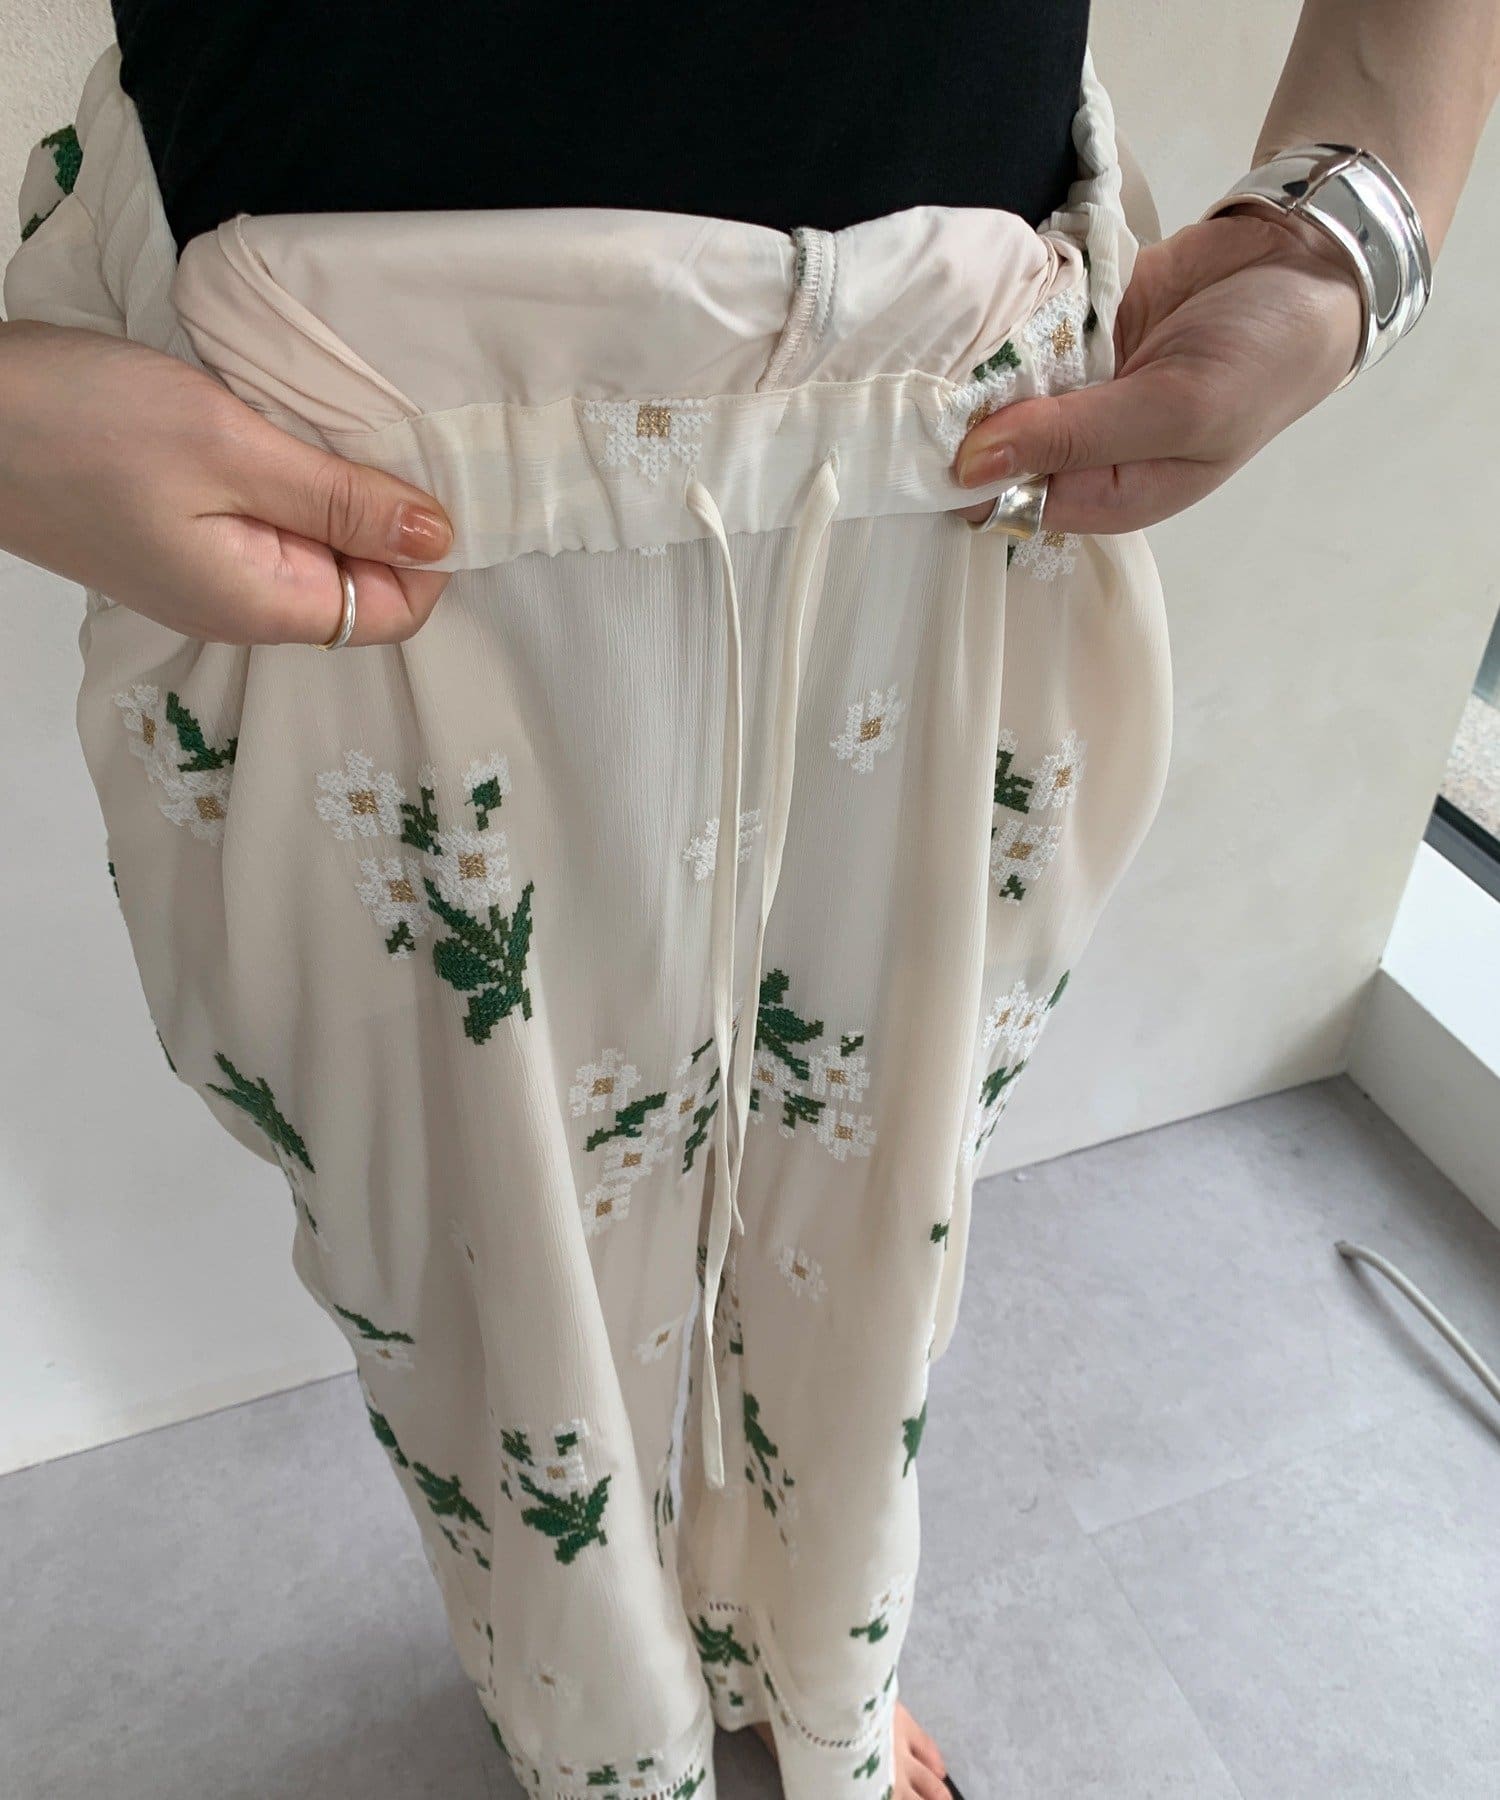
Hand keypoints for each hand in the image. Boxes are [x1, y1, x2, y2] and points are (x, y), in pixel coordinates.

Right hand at [0, 320, 452, 643]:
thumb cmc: (83, 425)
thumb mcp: (231, 448)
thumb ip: (339, 499)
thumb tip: (438, 537)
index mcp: (264, 605)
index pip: (396, 611)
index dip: (427, 552)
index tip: (430, 471)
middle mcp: (241, 606)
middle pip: (359, 581)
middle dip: (384, 515)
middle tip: (384, 430)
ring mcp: (204, 572)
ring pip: (311, 543)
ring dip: (335, 488)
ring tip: (332, 421)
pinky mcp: (176, 533)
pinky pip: (264, 519)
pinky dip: (288, 477)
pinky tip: (282, 427)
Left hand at [954, 211, 1365, 530]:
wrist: (1306, 262)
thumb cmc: (1262, 359)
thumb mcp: (1179, 409)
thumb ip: (1075, 439)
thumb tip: (970, 466)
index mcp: (1106, 495)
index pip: (1005, 503)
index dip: (968, 472)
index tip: (938, 429)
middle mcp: (1078, 449)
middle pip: (988, 447)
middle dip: (962, 413)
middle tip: (932, 372)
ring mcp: (1069, 386)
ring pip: (991, 385)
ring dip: (974, 358)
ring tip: (950, 329)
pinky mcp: (1067, 327)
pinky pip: (1014, 326)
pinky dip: (1002, 310)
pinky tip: (991, 291)